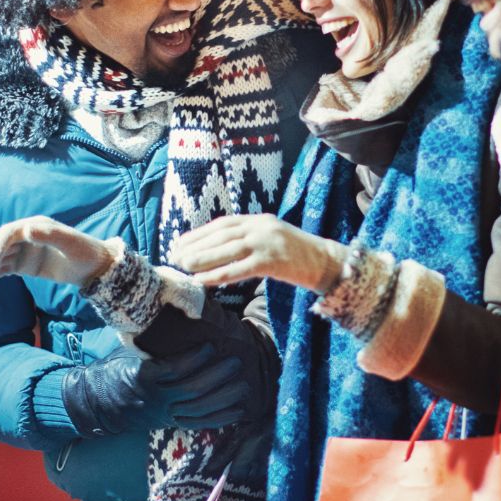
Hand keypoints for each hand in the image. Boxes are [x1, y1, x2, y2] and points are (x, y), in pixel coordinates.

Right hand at [0, 216, 115, 286]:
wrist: (94, 268)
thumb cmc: (86, 253)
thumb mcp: (71, 244)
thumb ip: (50, 235)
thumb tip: (27, 228)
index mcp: (36, 226)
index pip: (10, 233)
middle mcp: (27, 236)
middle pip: (1, 246)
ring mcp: (24, 250)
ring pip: (0, 258)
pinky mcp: (24, 265)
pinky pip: (4, 269)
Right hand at [61, 345, 246, 434]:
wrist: (101, 403)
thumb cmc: (118, 368)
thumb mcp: (130, 351)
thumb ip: (152, 340)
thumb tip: (175, 312)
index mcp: (144, 377)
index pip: (173, 369)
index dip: (194, 359)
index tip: (210, 346)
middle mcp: (156, 398)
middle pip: (191, 390)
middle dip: (217, 377)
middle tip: (236, 363)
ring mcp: (164, 413)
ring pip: (198, 409)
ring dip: (223, 398)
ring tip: (242, 385)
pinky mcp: (171, 423)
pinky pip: (198, 424)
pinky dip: (220, 418)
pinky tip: (237, 411)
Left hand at [169, 214, 345, 293]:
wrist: (327, 263)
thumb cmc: (298, 256)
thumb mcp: (271, 239)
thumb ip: (249, 239)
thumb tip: (219, 249)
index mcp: (259, 219)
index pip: (222, 224)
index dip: (199, 233)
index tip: (179, 242)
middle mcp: (261, 226)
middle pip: (220, 234)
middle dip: (195, 245)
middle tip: (174, 256)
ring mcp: (267, 242)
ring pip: (226, 249)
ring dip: (201, 258)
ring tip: (182, 265)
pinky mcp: (272, 261)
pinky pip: (239, 269)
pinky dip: (217, 275)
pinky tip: (201, 280)